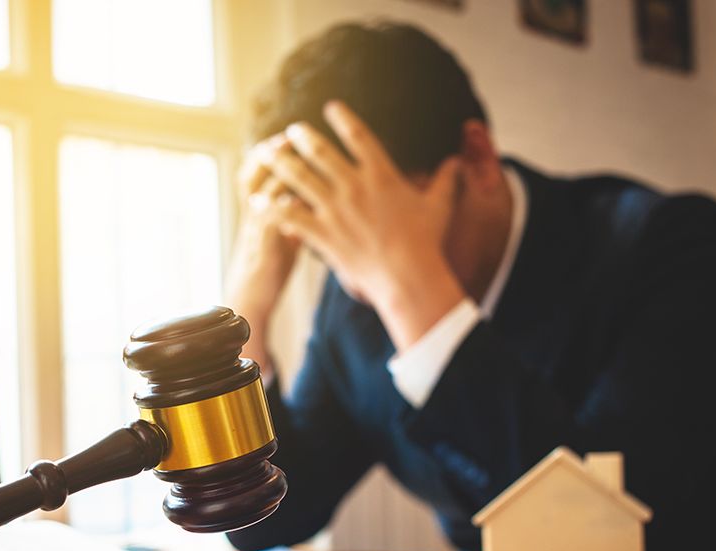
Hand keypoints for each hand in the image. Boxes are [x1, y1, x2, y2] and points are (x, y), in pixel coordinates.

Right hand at [225, 136, 303, 371]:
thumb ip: (292, 219)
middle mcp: (251, 219)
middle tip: (288, 137)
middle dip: (270, 154)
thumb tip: (306, 202)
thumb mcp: (280, 240)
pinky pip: (273, 222)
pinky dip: (286, 206)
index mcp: (255, 213)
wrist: (248, 304)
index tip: (285, 137)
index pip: (253, 174)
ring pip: (261, 194)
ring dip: (278, 175)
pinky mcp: (266, 250)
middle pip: (252, 176)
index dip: (265, 153)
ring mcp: (256, 233)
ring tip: (295, 160)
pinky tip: (302, 197)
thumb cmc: (267, 273)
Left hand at [262, 101, 467, 349]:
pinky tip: (256, 200)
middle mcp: (354, 185)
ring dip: (279, 162)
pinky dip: (270, 207)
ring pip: (298, 178)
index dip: (343, 118)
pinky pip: (289, 216)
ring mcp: (335, 208)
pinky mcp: (322, 233)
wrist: (408, 277)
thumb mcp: (439, 206)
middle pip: (320, 152)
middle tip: (289, 129)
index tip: (331, 107)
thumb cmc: (426, 243)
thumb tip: (460, 161)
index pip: (359, 136)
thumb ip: (446, 181)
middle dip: (302, 137)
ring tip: (264, 151)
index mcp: (381, 174)